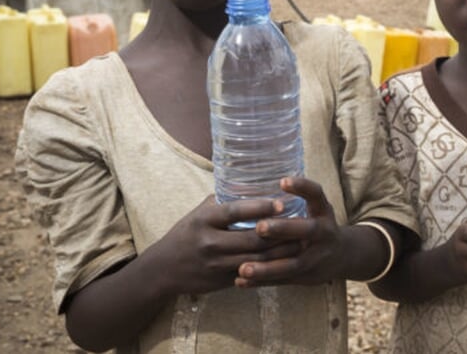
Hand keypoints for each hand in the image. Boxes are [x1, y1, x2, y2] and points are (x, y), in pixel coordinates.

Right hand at [147, 196, 300, 296]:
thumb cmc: (186, 234)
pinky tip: (286, 260)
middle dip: (280, 234)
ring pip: (256, 260)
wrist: (163, 269)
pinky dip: (271, 267)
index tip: (282, 203)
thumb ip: (223, 202)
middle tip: (303, 224)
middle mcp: (210, 242)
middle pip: (252, 239)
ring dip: (281, 252)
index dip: (260, 208)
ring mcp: (216, 264)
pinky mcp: (222, 281)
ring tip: (301, 242)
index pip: (235, 212)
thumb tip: (251, 185)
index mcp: (204, 220)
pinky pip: (252, 275)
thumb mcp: (199, 213)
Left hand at [235, 177, 344, 286]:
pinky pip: (283, 281)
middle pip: (306, 231)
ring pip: (292, 265)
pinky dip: (261, 282)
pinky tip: (240, 281)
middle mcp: (323, 233)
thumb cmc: (318, 226)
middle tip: (260, 227)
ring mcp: (317, 258)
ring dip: (267, 268)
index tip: (283, 182)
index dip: (302, 187)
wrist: (342, 256)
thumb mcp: (316, 209)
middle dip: (283, 229)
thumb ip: (295, 200)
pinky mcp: (307, 277)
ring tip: (243, 268)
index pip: (316, 195)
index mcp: (323, 212)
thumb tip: (253, 183)